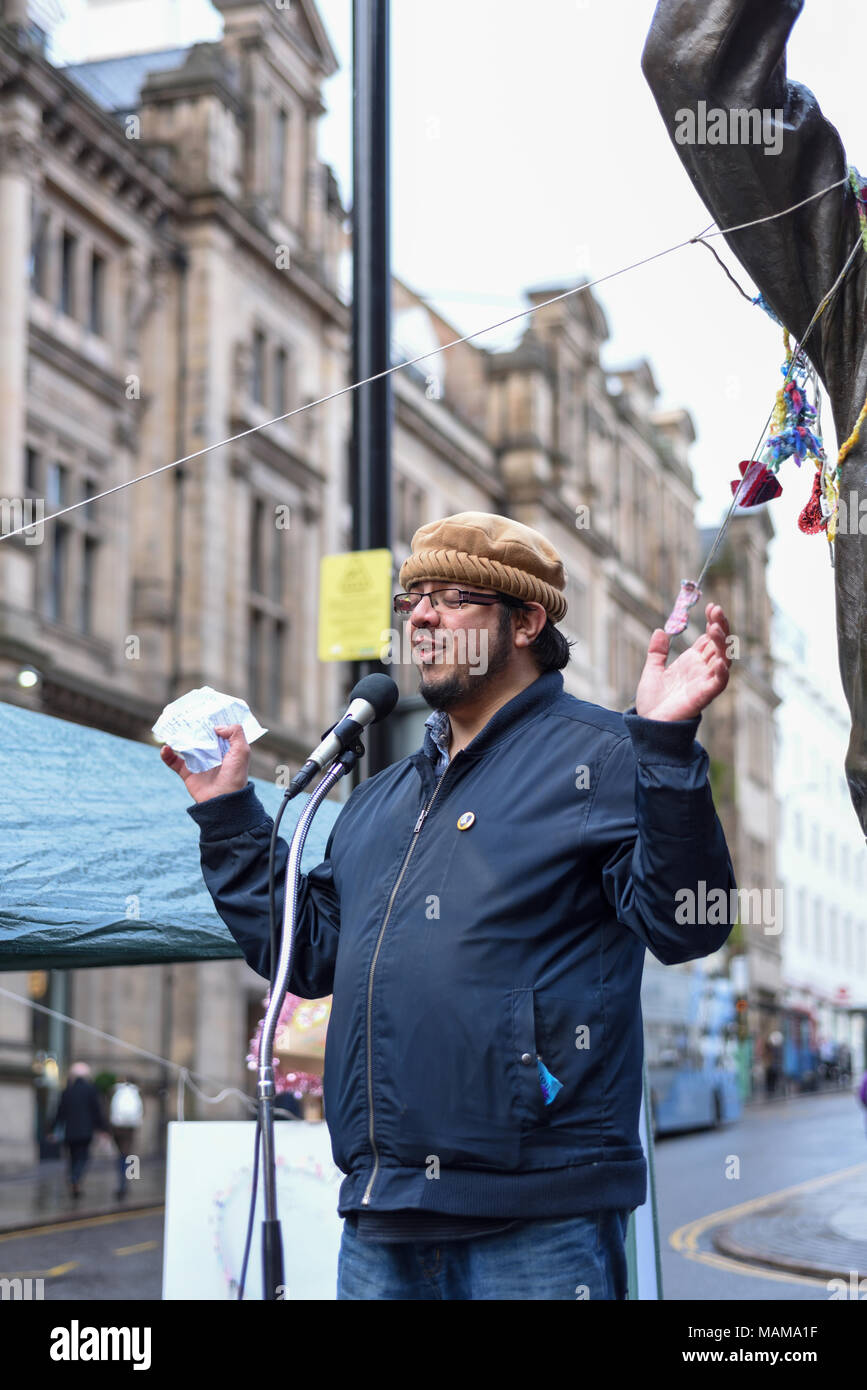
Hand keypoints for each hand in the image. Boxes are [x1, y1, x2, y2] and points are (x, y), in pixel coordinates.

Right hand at [160, 723, 250, 802]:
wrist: (223, 801)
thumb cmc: (235, 776)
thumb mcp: (242, 752)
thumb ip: (235, 733)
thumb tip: (217, 727)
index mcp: (225, 747)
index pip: (217, 730)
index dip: (210, 720)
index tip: (201, 708)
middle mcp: (211, 753)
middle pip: (198, 735)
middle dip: (190, 725)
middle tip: (181, 714)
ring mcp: (198, 762)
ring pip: (184, 745)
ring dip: (176, 737)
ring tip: (170, 728)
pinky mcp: (187, 772)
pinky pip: (173, 761)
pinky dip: (167, 754)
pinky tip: (165, 748)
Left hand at [635, 603, 730, 721]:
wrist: (648, 724)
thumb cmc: (653, 701)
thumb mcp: (652, 670)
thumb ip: (657, 652)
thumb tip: (660, 630)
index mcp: (692, 662)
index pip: (709, 638)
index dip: (712, 622)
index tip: (710, 606)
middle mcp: (702, 670)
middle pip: (719, 645)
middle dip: (720, 627)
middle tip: (716, 609)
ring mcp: (704, 682)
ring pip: (723, 659)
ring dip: (722, 644)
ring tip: (716, 627)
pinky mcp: (703, 696)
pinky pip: (719, 682)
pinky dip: (722, 671)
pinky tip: (719, 659)